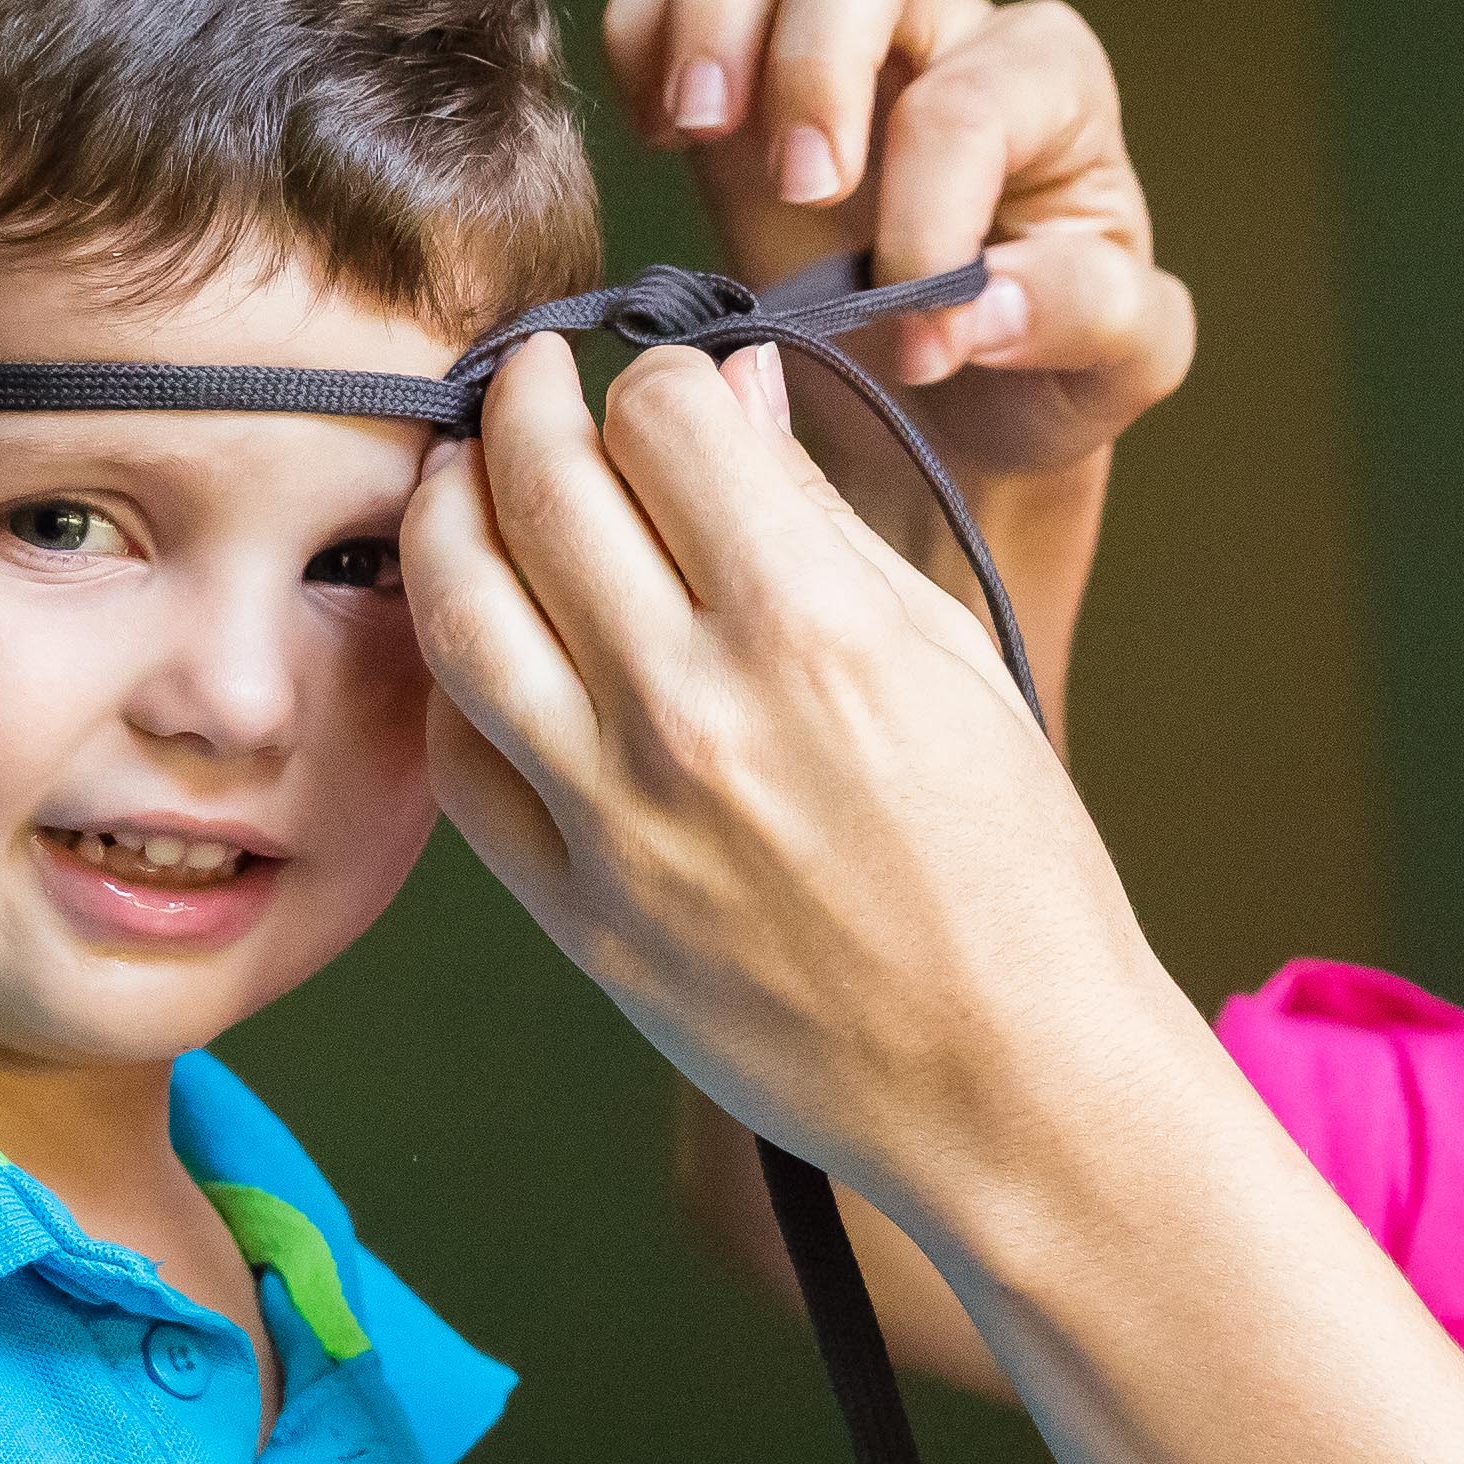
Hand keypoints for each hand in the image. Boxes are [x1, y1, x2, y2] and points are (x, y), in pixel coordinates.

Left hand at [410, 330, 1196, 1211]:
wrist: (1011, 1084)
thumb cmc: (1014, 877)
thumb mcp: (951, 661)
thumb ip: (820, 518)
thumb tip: (733, 390)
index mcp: (812, 628)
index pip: (662, 415)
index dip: (656, 380)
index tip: (660, 393)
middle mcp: (695, 708)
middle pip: (540, 483)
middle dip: (526, 404)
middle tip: (532, 389)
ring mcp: (618, 817)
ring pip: (459, 604)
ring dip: (449, 513)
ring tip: (469, 482)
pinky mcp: (578, 914)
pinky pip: (461, 758)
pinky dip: (454, 675)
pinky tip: (485, 643)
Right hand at [600, 0, 1194, 486]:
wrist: (956, 413)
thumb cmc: (1045, 373)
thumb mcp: (1120, 366)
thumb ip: (1085, 316)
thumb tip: (981, 301)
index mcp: (1054, 89)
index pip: (973, 104)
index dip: (931, 222)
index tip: (916, 347)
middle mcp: (944, 28)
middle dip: (816, 56)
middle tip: (799, 190)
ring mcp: (831, 31)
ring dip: (712, 14)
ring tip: (694, 133)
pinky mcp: (735, 62)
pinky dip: (641, 32)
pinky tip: (659, 139)